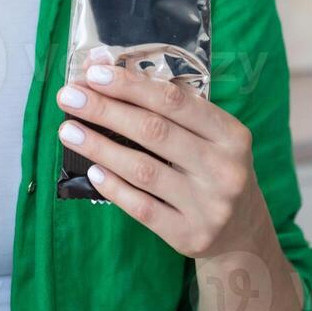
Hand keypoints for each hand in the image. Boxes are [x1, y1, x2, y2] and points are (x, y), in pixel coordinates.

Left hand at [55, 56, 271, 260]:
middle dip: (105, 110)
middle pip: (154, 131)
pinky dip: (114, 187)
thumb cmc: (215, 170)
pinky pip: (142, 208)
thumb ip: (168, 110)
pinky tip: (93, 171)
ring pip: (143, 169)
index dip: (131, 85)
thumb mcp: (211, 137)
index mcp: (231, 135)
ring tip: (68, 130)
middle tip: (68, 96)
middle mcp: (224, 169)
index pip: (174, 101)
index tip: (93, 74)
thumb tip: (103, 74)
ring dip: (100, 147)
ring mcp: (208, 206)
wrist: (243, 233)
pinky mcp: (190, 235)